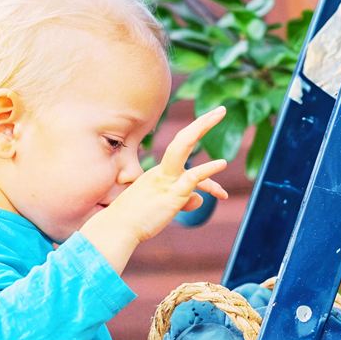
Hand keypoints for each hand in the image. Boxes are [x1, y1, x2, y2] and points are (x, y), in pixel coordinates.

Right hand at [107, 106, 229, 243]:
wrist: (118, 229)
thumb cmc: (136, 221)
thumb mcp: (163, 207)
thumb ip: (183, 200)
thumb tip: (199, 200)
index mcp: (159, 173)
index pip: (180, 151)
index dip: (195, 136)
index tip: (208, 127)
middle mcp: (162, 172)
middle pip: (183, 139)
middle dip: (201, 123)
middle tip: (220, 110)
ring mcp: (166, 181)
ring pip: (183, 148)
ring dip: (201, 130)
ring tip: (221, 115)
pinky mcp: (172, 195)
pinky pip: (192, 178)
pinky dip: (208, 169)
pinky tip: (222, 163)